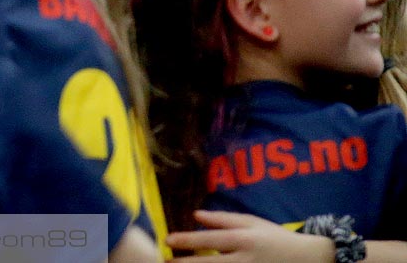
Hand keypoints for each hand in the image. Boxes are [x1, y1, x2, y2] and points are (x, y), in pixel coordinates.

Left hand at [168, 211, 333, 261]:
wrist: (309, 260)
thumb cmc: (276, 237)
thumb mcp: (252, 223)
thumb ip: (223, 219)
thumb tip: (195, 215)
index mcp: (243, 240)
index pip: (208, 240)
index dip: (186, 240)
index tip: (167, 240)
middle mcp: (245, 259)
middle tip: (165, 262)